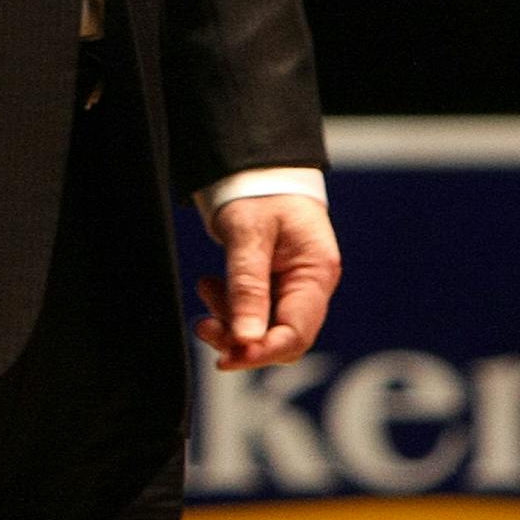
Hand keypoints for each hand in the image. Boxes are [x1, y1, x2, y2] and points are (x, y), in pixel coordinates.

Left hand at [194, 194, 339, 371]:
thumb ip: (248, 285)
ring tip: (204, 287)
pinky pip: (253, 309)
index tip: (227, 357)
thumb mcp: (249, 233)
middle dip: (241, 338)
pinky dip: (230, 305)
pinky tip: (210, 285)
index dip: (262, 352)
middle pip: (280, 336)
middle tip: (203, 325)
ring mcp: (292, 284)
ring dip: (231, 320)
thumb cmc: (257, 189)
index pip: (296, 334)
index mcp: (316, 273)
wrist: (254, 162)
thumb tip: (246, 340)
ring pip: (263, 326)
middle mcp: (309, 285)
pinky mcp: (273, 281)